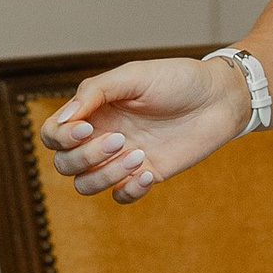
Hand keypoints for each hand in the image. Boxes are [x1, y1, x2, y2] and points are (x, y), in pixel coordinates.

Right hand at [42, 57, 250, 200]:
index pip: (53, 134)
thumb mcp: (134, 76)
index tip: (87, 127)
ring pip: (86, 185)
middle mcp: (102, 135)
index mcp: (93, 110)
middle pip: (64, 164)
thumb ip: (96, 92)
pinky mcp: (145, 174)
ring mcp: (122, 158)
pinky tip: (149, 171)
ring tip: (139, 155)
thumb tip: (65, 117)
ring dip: (106, 175)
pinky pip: (120, 196)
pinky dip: (128, 189)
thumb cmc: (177, 79)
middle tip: (121, 139)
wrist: (219, 98)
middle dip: (86, 157)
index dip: (60, 137)